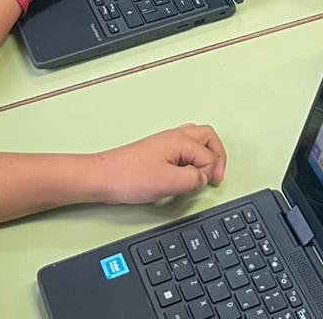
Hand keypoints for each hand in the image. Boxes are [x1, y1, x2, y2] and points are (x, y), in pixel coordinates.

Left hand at [94, 125, 227, 204]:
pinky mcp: (158, 153)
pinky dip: (192, 159)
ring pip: (196, 140)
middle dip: (217, 156)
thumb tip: (203, 177)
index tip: (202, 186)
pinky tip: (187, 172)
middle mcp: (174, 137)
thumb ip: (193, 179)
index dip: (209, 173)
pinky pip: (184, 149)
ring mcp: (165, 143)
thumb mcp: (169, 182)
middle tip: (217, 176)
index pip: (209, 155)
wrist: (105, 178)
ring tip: (206, 173)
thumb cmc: (130, 177)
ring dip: (205, 155)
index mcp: (179, 140)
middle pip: (207, 137)